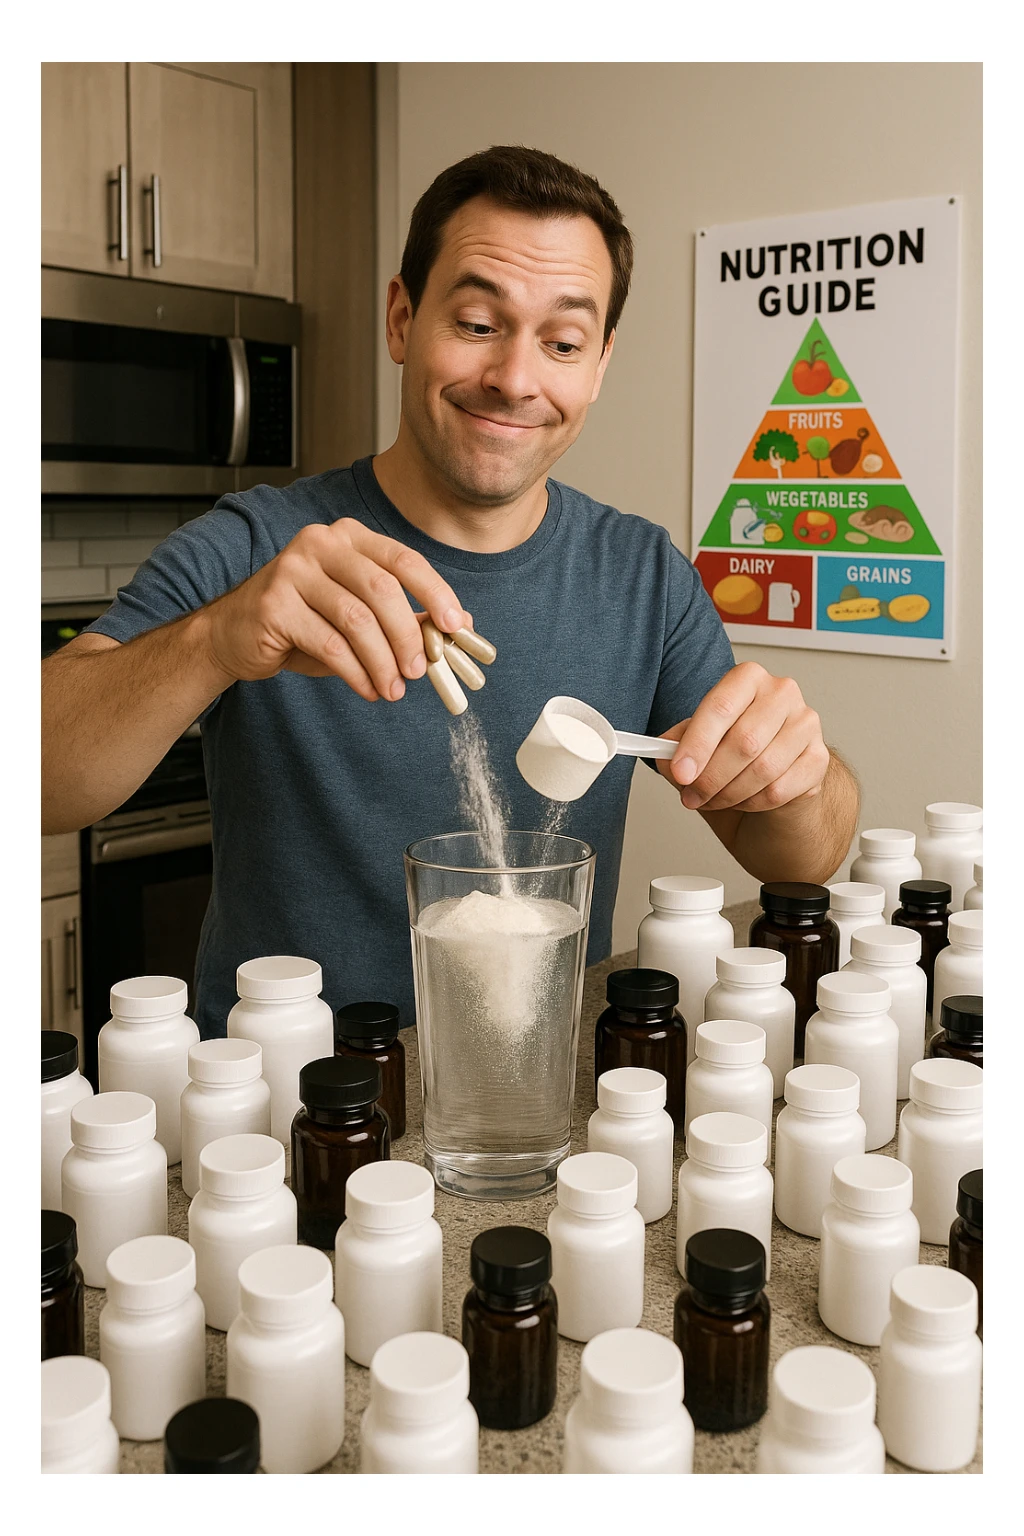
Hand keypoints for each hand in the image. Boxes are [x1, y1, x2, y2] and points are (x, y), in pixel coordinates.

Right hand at [201, 519, 469, 702]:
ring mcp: (294, 570)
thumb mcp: (359, 615)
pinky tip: (368, 689)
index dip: (436, 593)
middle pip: (383, 589)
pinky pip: (329, 643)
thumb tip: (461, 625)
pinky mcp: (275, 604)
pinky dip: (356, 672)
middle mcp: (321, 543)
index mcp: (350, 537)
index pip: (404, 560)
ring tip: (393, 689)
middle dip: (407, 635)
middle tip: (419, 671)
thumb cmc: (305, 623)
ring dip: (383, 661)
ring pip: (357, 619)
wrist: (236, 635)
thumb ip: (405, 615)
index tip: (456, 626)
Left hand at [658, 662, 829, 812]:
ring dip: (729, 793)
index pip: (720, 707)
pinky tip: (743, 802)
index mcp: (747, 679)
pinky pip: (780, 788)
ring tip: (713, 800)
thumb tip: (665, 755)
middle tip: (691, 795)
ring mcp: (806, 724)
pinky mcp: (819, 758)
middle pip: (743, 741)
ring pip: (763, 768)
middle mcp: (782, 693)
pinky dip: (753, 803)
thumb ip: (678, 746)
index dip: (696, 744)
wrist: (773, 791)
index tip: (680, 772)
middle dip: (710, 776)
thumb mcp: (698, 748)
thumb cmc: (734, 759)